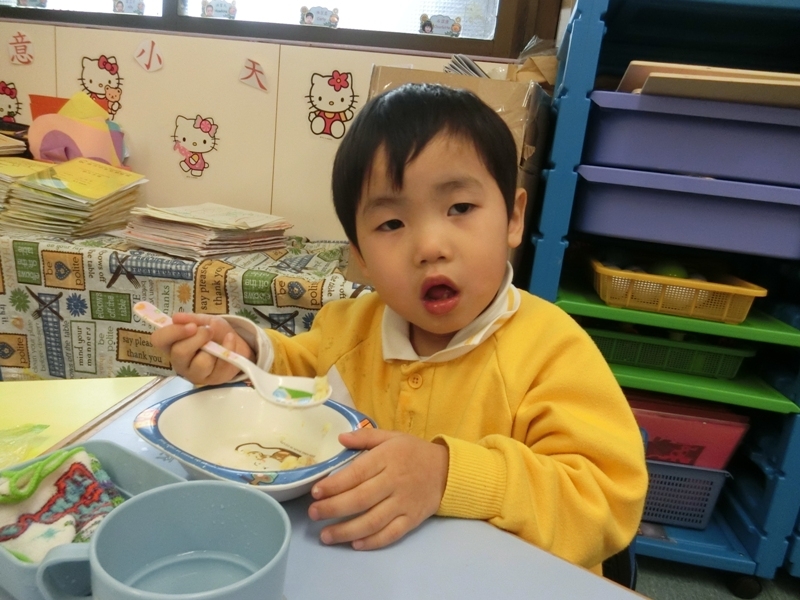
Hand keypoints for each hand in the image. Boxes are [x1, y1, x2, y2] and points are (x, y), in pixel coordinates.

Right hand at [150, 312, 253, 384]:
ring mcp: (196, 374)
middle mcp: (179, 362)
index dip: (173, 332)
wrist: (235, 345)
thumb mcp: (205, 321)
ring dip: (213, 348)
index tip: (191, 326)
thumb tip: (176, 317)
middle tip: (208, 331)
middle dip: (198, 338)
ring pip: (201, 364)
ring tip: (218, 341)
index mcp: (172, 345)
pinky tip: (230, 339)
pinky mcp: (214, 380)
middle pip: (180, 352)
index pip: (159, 340)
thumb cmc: (214, 333)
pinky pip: (221, 366)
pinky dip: (228, 348)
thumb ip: (192, 320)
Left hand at [308, 429, 448, 549]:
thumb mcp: (391, 437)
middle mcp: (395, 481)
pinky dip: (373, 541)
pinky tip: (355, 544)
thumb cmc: (413, 452)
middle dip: (333, 509)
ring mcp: (404, 503)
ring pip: (373, 521)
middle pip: (361, 499)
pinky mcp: (413, 520)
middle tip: (313, 514)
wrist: (447, 470)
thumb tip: (340, 438)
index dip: (334, 484)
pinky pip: (391, 534)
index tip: (315, 492)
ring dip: (347, 531)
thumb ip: (365, 437)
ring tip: (326, 536)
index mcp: (388, 458)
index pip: (357, 473)